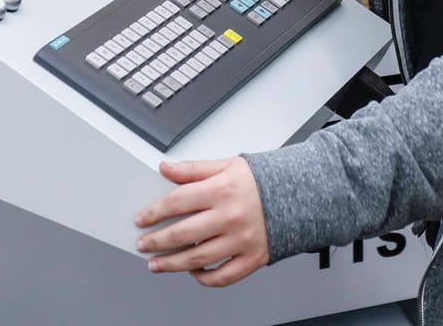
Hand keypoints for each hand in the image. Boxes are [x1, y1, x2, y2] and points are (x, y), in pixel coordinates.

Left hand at [134, 157, 270, 286]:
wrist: (300, 194)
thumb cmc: (262, 181)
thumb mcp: (227, 165)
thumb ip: (193, 169)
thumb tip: (166, 168)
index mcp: (222, 190)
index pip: (177, 202)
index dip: (154, 212)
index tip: (142, 220)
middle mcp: (231, 216)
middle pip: (183, 234)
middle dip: (156, 241)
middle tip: (143, 244)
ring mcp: (242, 240)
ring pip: (198, 259)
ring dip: (172, 264)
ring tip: (156, 264)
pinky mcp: (253, 258)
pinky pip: (224, 276)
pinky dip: (204, 278)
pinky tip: (193, 272)